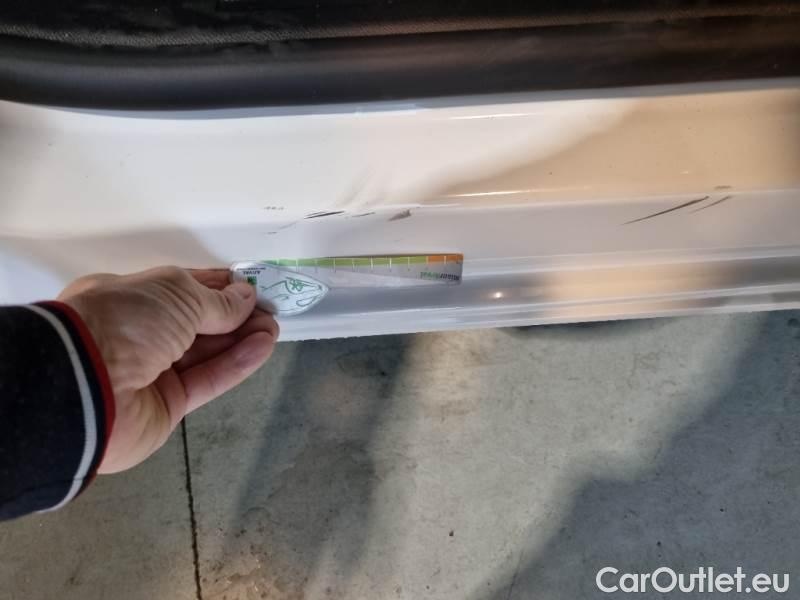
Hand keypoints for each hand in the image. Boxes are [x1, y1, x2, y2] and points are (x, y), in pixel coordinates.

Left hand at [58, 266, 278, 472]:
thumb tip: (246, 298)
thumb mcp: (175, 294)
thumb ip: (215, 300)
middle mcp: (138, 334)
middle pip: (196, 323)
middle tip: (271, 310)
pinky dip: (236, 364)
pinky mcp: (167, 406)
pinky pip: (207, 380)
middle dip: (235, 315)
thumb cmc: (125, 320)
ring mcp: (151, 372)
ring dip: (241, 338)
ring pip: (205, 352)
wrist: (83, 387)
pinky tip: (263, 347)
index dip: (217, 287)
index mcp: (127, 297)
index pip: (181, 289)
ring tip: (273, 328)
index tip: (251, 287)